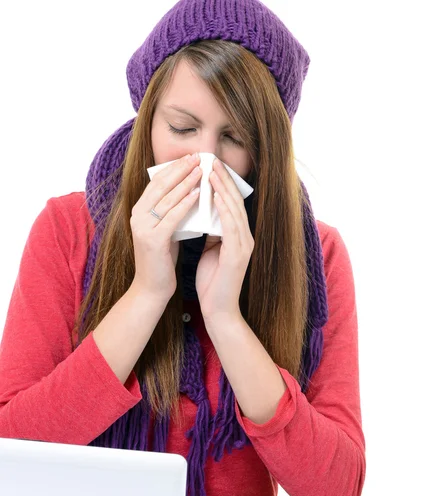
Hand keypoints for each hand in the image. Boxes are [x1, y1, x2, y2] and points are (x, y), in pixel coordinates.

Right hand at [130, 153, 201, 301]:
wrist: (151, 288)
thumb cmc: (161, 260)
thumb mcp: (165, 230)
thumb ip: (171, 213)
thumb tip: (188, 193)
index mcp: (139, 212)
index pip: (157, 184)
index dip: (173, 169)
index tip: (190, 157)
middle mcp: (137, 216)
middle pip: (160, 186)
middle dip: (180, 170)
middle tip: (197, 157)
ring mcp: (142, 228)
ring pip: (167, 199)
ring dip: (185, 182)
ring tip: (201, 170)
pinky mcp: (152, 240)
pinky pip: (172, 217)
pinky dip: (185, 204)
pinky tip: (198, 194)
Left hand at [195, 158, 253, 320]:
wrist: (217, 310)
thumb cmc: (212, 282)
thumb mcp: (210, 251)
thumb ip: (211, 233)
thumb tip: (203, 214)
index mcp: (238, 237)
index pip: (231, 204)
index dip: (222, 184)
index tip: (210, 166)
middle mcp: (245, 238)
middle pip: (235, 202)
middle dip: (223, 180)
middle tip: (211, 160)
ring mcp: (244, 246)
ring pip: (234, 210)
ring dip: (223, 189)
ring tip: (211, 171)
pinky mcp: (238, 255)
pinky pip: (231, 227)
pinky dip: (224, 210)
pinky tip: (215, 196)